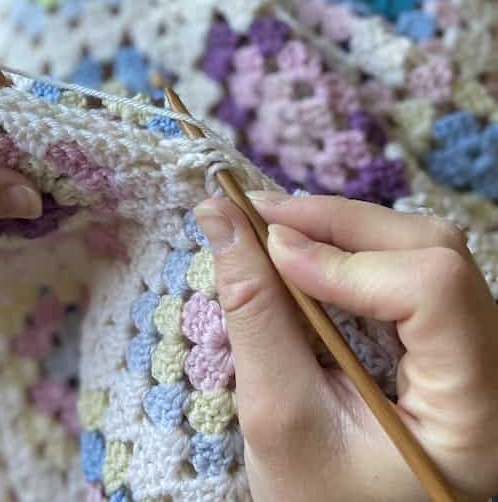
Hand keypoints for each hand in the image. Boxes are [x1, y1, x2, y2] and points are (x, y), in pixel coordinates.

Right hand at [194, 193, 497, 501]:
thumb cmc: (316, 497)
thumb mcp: (276, 413)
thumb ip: (253, 311)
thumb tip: (220, 217)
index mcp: (472, 409)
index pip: (433, 291)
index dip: (346, 259)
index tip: (268, 249)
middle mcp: (493, 367)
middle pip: (431, 250)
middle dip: (335, 224)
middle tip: (258, 217)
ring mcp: (476, 345)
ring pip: (420, 245)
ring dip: (340, 228)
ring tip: (272, 232)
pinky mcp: (447, 333)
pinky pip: (407, 262)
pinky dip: (348, 247)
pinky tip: (303, 253)